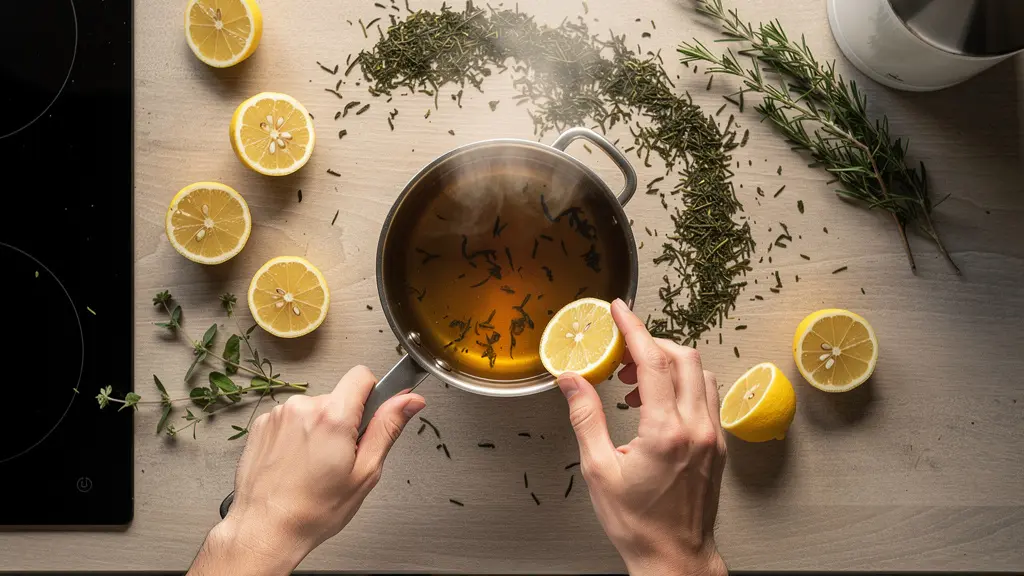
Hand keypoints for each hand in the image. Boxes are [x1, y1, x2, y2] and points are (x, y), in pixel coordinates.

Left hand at [189, 366, 425, 575]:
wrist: (266, 529)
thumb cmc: (313, 510)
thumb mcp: (365, 472)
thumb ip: (388, 428)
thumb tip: (409, 400)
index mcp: (333, 416)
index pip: (362, 375)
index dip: (372, 394)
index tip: (369, 416)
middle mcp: (303, 407)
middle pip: (338, 397)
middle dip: (344, 421)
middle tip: (340, 457)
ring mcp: (279, 415)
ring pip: (314, 410)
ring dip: (319, 429)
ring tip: (314, 465)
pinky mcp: (262, 425)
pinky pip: (291, 419)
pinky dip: (297, 436)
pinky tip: (295, 463)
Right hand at [557, 299, 727, 575]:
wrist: (675, 558)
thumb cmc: (638, 524)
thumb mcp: (598, 470)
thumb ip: (586, 417)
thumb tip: (571, 380)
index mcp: (665, 432)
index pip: (653, 361)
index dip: (634, 328)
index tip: (620, 310)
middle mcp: (696, 428)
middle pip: (682, 358)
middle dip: (651, 344)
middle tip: (621, 350)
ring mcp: (711, 436)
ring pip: (699, 374)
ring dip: (668, 365)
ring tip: (634, 381)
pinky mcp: (717, 446)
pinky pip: (705, 397)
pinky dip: (681, 385)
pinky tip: (655, 403)